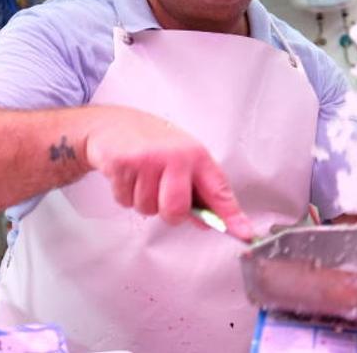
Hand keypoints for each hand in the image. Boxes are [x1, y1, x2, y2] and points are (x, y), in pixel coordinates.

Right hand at [85, 107, 253, 239]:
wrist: (113, 123)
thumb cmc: (152, 142)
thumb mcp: (181, 160)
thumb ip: (195, 191)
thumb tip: (207, 223)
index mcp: (196, 156)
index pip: (218, 190)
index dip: (231, 215)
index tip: (243, 233)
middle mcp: (175, 156)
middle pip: (176, 209)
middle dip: (168, 213)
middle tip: (162, 196)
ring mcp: (148, 160)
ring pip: (148, 209)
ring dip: (143, 201)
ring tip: (142, 178)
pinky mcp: (123, 165)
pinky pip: (126, 201)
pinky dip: (125, 195)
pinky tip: (128, 175)